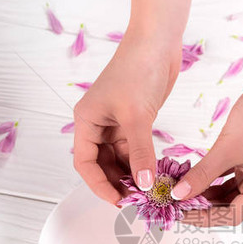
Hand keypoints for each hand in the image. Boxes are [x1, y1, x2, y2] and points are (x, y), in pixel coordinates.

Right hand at [73, 37, 179, 204]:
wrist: (158, 42)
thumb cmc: (139, 71)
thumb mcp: (138, 116)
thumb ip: (140, 153)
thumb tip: (144, 184)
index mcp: (86, 120)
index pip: (85, 162)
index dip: (99, 185)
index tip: (118, 201)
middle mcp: (97, 124)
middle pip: (101, 164)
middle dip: (116, 182)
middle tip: (137, 201)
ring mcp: (115, 123)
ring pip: (119, 159)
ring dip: (131, 174)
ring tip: (148, 191)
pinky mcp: (134, 120)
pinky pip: (134, 149)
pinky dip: (142, 162)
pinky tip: (154, 174)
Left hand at [177, 70, 242, 225]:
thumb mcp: (226, 149)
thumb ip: (201, 175)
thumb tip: (179, 195)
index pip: (232, 216)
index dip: (204, 218)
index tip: (179, 214)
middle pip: (231, 206)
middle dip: (204, 206)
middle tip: (176, 203)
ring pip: (229, 191)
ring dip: (207, 192)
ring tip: (181, 190)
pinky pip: (230, 175)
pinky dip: (213, 177)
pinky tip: (193, 175)